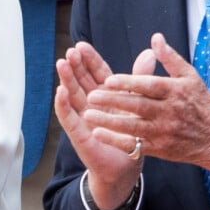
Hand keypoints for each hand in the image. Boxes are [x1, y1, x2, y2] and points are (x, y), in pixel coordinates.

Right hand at [54, 42, 148, 209]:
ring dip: (65, 80)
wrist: (127, 165)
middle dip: (75, 65)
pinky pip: (69, 118)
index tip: (81, 44)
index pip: (95, 72)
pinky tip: (60, 91)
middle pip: (81, 80)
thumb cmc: (131, 133)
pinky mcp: (79, 134)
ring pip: (72, 95)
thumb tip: (149, 53)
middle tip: (71, 51)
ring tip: (61, 64)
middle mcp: (91, 104)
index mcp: (106, 95)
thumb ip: (138, 78)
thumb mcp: (136, 102)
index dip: (88, 59)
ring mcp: (83, 118)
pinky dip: (63, 105)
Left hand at [82, 34, 209, 180]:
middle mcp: (170, 112)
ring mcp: (164, 131)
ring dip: (109, 121)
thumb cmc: (200, 103)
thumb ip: (170, 58)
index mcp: (176, 91)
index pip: (149, 86)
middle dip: (114, 101)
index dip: (129, 83)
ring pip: (133, 126)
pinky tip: (98, 134)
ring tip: (88, 114)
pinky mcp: (160, 148)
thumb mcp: (190, 76)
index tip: (108, 79)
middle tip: (91, 95)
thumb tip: (155, 38)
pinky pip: (135, 145)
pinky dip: (116, 140)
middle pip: (138, 106)